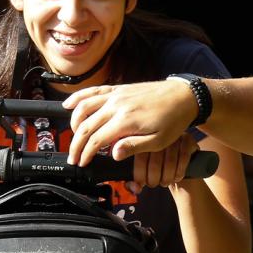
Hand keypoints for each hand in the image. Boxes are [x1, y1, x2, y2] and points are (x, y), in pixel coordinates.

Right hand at [63, 80, 198, 164]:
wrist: (184, 96)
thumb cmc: (174, 120)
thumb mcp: (159, 141)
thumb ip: (134, 147)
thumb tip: (114, 154)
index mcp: (126, 121)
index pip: (96, 140)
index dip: (85, 153)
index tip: (81, 163)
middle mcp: (117, 105)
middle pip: (86, 126)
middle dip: (76, 144)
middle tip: (73, 157)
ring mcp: (116, 95)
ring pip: (84, 107)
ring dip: (74, 123)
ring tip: (73, 138)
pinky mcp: (118, 89)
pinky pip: (93, 91)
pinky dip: (78, 98)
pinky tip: (68, 104)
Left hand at [128, 132, 198, 193]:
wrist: (179, 170)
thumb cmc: (159, 171)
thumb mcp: (144, 175)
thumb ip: (135, 183)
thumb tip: (135, 188)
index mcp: (143, 139)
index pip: (140, 157)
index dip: (140, 174)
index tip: (141, 184)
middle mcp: (158, 133)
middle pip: (155, 160)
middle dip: (153, 178)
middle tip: (153, 184)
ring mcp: (174, 135)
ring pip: (170, 161)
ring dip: (167, 177)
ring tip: (164, 182)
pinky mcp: (188, 140)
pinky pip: (184, 157)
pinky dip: (179, 172)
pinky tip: (177, 178)